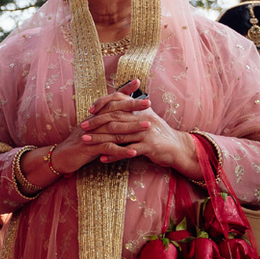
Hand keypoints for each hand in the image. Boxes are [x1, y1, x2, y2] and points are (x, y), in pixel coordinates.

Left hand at [77, 79, 199, 175]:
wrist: (177, 148)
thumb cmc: (158, 133)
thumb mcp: (147, 117)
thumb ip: (132, 110)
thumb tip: (116, 102)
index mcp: (141, 109)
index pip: (119, 100)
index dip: (103, 103)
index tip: (90, 110)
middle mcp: (143, 118)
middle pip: (115, 118)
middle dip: (96, 122)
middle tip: (82, 127)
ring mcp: (146, 132)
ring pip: (118, 135)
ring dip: (100, 139)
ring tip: (86, 141)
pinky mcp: (149, 147)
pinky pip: (127, 151)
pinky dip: (113, 155)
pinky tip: (102, 158)